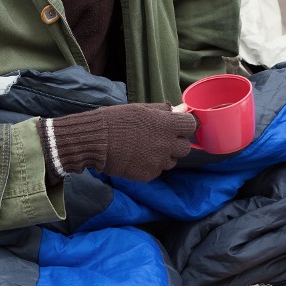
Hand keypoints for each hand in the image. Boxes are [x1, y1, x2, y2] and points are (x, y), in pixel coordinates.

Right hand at [38, 103, 196, 183]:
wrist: (94, 141)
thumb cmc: (115, 120)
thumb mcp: (140, 109)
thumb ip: (164, 111)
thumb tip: (182, 109)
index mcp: (167, 125)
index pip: (191, 126)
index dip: (185, 125)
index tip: (178, 125)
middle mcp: (166, 145)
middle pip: (185, 148)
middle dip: (176, 143)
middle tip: (160, 138)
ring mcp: (158, 162)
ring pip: (172, 161)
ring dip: (164, 155)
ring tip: (144, 148)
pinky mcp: (148, 175)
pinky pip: (157, 171)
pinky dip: (150, 166)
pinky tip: (136, 158)